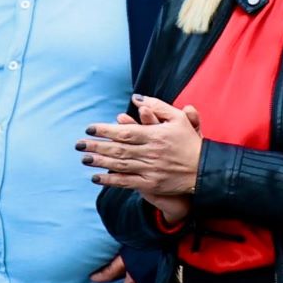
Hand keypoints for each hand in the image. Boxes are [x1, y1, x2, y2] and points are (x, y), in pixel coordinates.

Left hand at [78, 94, 203, 202]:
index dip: (105, 130)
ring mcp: (150, 169)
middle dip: (96, 146)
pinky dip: (110, 180)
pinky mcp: (151, 184)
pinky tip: (96, 177)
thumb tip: (137, 98)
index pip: (125, 132)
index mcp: (156, 135)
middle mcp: (151, 152)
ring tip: (84, 158)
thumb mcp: (179, 119)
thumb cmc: (190, 142)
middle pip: (118, 149)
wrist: (204, 170)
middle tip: (78, 144)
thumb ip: (158, 106)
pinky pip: (126, 182)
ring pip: (119, 165)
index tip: (90, 129)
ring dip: (100, 162)